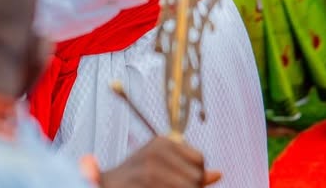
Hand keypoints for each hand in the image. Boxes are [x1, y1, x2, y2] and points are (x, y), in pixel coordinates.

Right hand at [99, 136, 218, 187]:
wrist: (106, 185)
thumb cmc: (136, 179)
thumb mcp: (162, 167)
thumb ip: (190, 170)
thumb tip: (219, 174)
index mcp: (162, 141)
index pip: (200, 160)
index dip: (195, 176)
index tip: (176, 180)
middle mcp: (156, 152)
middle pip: (197, 177)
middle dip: (190, 187)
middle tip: (168, 186)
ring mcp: (150, 171)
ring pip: (191, 187)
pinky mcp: (147, 183)